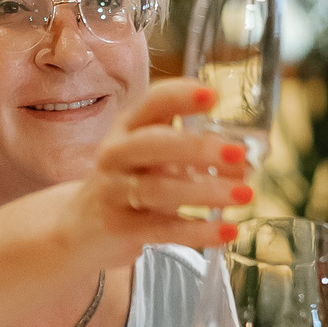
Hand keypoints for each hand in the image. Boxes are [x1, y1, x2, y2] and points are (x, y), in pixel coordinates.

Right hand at [59, 78, 252, 267]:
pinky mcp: (119, 227)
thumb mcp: (149, 155)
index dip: (181, 96)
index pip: (152, 103)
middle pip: (153, 144)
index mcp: (128, 127)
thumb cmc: (129, 182)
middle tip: (239, 154)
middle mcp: (116, 154)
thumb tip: (245, 162)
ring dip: (206, 192)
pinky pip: (162, 229)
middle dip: (197, 147)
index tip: (214, 95)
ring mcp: (113, 191)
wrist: (81, 227)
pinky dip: (198, 231)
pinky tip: (227, 230)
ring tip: (245, 195)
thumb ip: (192, 151)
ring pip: (159, 189)